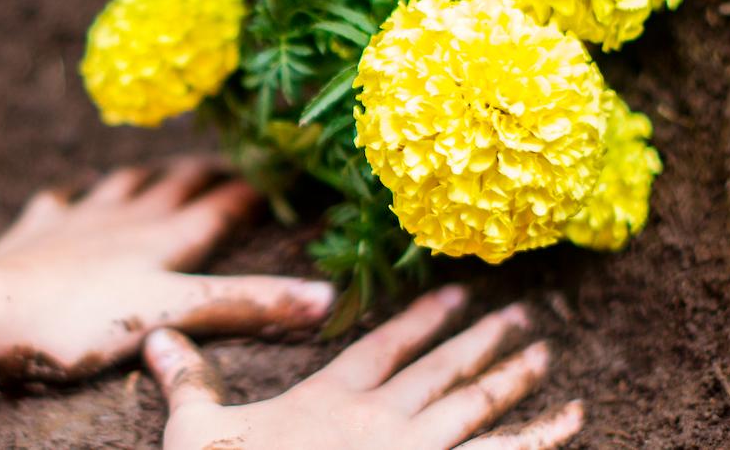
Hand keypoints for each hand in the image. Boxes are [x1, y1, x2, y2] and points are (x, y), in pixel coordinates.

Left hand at [0, 157, 335, 380]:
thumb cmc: (81, 317)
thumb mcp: (174, 313)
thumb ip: (247, 303)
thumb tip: (326, 296)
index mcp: (163, 239)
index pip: (219, 209)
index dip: (252, 191)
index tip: (280, 172)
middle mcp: (125, 219)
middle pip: (173, 187)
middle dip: (203, 174)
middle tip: (225, 163)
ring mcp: (77, 220)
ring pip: (120, 186)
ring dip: (144, 176)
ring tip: (156, 169)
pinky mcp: (34, 232)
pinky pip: (55, 204)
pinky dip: (66, 198)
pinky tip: (64, 196)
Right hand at [144, 285, 583, 449]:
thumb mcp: (196, 433)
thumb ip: (189, 380)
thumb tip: (155, 335)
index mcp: (332, 400)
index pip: (385, 345)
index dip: (421, 318)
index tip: (454, 294)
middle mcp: (383, 421)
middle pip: (441, 371)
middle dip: (482, 342)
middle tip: (523, 316)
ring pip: (476, 408)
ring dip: (513, 381)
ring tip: (547, 355)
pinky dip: (539, 443)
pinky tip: (574, 423)